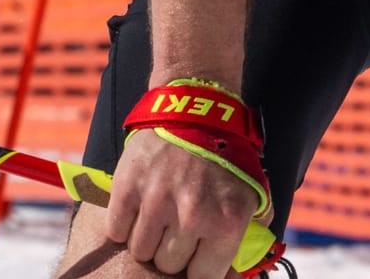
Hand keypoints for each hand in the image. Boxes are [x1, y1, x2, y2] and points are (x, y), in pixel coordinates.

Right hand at [104, 127, 268, 278]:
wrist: (195, 108)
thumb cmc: (225, 155)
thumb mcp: (252, 192)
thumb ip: (251, 234)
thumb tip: (243, 272)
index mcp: (226, 222)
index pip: (204, 277)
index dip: (198, 269)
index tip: (196, 259)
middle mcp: (192, 217)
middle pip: (169, 266)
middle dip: (173, 251)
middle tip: (178, 227)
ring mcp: (157, 203)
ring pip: (141, 252)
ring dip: (148, 238)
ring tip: (160, 214)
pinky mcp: (128, 189)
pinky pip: (117, 232)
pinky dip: (124, 224)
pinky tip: (140, 205)